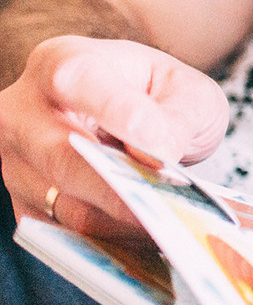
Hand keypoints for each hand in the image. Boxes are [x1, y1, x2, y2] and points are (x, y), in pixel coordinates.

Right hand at [0, 35, 227, 241]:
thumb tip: (157, 154)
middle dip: (123, 189)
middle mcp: (23, 113)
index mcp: (61, 62)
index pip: (76, 81)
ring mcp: (16, 164)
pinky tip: (153, 237)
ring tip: (176, 225)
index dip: (118, 112)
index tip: (158, 144)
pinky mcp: (26, 205)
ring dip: (126, 222)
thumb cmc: (155, 96)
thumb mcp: (184, 89)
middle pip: (63, 157)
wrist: (132, 117)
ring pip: (65, 205)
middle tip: (173, 209)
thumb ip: (176, 114)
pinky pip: (68, 235)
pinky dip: (116, 241)